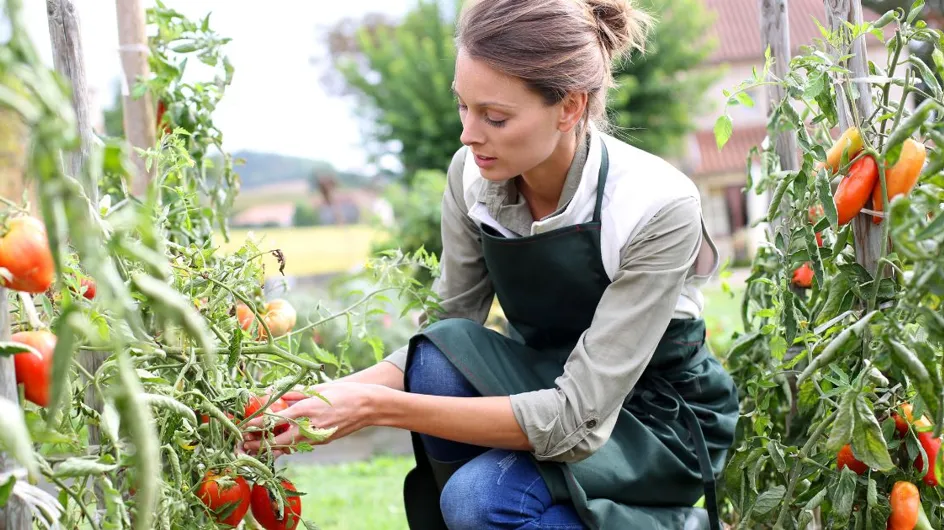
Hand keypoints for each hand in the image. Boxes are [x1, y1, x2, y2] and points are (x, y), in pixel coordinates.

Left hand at [238, 382, 385, 458]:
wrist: (368, 406)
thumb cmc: (344, 392)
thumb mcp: (318, 388)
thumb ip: (295, 394)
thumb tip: (275, 393)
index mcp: (305, 410)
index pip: (274, 420)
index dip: (256, 425)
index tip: (243, 427)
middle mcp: (309, 426)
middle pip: (277, 441)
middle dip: (258, 444)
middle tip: (243, 445)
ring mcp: (316, 436)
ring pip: (288, 446)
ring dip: (271, 447)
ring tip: (255, 448)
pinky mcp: (322, 441)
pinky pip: (300, 444)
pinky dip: (287, 444)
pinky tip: (278, 443)